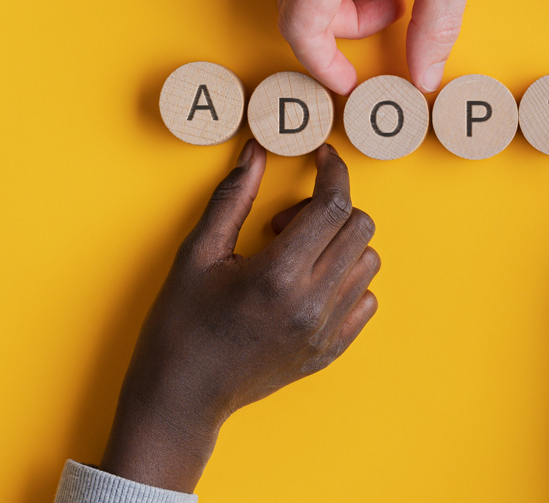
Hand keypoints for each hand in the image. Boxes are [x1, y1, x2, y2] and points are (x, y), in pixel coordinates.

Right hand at [99, 141, 380, 491]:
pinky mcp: (330, 351)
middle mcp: (311, 304)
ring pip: (367, 263)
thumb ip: (232, 198)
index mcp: (278, 275)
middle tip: (286, 222)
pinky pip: (366, 300)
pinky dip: (345, 282)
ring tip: (292, 257)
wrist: (181, 397)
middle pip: (360, 229)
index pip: (334, 205)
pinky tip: (306, 285)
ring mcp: (325, 331)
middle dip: (331, 208)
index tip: (322, 157)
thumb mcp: (197, 254)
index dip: (334, 172)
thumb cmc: (181, 325)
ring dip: (339, 245)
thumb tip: (257, 152)